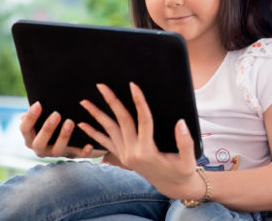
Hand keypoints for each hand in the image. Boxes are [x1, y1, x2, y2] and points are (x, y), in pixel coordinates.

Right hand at [19, 101, 104, 157]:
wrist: (77, 137)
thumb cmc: (56, 121)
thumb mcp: (47, 116)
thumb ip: (40, 112)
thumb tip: (33, 104)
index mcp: (32, 137)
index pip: (25, 129)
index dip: (30, 118)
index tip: (38, 104)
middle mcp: (41, 148)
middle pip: (39, 143)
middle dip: (47, 129)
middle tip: (56, 114)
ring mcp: (57, 153)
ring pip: (57, 150)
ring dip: (63, 136)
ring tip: (70, 122)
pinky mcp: (73, 156)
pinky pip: (78, 156)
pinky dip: (83, 151)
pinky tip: (89, 145)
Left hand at [78, 83, 205, 198]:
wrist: (172, 187)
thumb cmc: (182, 171)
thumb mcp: (188, 160)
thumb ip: (185, 142)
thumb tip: (181, 123)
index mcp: (148, 151)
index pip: (143, 120)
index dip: (139, 102)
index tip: (133, 85)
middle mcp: (132, 153)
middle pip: (121, 122)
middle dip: (111, 102)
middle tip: (101, 86)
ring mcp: (125, 156)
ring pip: (109, 130)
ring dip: (96, 115)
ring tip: (84, 102)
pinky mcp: (122, 157)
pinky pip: (105, 143)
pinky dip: (93, 133)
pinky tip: (82, 124)